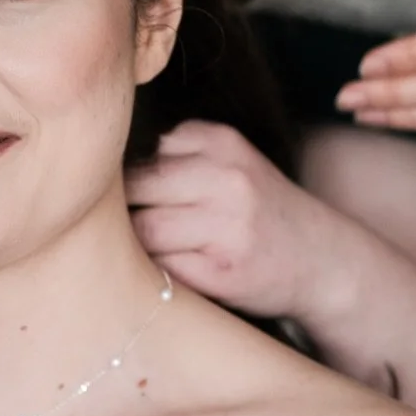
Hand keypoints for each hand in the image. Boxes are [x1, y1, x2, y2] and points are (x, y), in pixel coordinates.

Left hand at [127, 120, 328, 319]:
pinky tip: (163, 272)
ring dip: (132, 244)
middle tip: (114, 227)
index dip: (119, 177)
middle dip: (118, 210)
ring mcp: (228, 227)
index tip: (113, 193)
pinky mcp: (222, 273)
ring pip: (142, 231)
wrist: (324, 260)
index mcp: (222, 142)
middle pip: (135, 189)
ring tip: (139, 250)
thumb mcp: (230, 163)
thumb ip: (175, 157)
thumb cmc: (258, 211)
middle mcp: (227, 179)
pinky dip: (152, 271)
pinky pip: (160, 268)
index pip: (140, 151)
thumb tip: (91, 170)